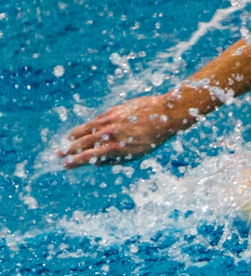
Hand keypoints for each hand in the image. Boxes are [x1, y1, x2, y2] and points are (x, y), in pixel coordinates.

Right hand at [59, 95, 184, 168]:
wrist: (166, 114)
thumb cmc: (153, 138)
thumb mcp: (136, 154)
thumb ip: (115, 160)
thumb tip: (96, 163)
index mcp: (117, 148)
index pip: (90, 157)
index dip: (76, 161)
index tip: (66, 164)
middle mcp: (111, 134)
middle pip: (84, 143)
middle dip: (70, 149)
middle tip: (59, 154)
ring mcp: (111, 121)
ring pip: (87, 129)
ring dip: (75, 135)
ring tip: (67, 140)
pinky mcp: (114, 111)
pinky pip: (97, 120)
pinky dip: (88, 126)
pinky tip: (83, 129)